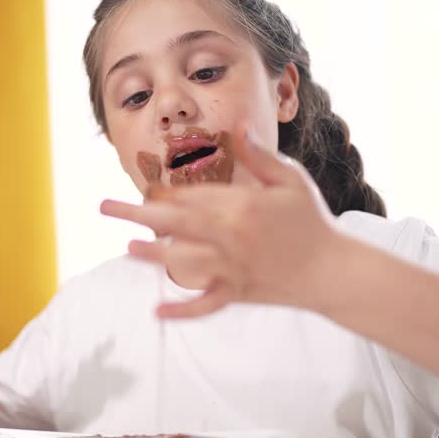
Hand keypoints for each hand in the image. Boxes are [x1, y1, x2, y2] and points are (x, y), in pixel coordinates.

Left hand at [100, 124, 345, 317]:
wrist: (333, 270)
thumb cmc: (312, 221)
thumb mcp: (290, 181)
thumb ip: (260, 155)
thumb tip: (238, 125)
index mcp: (242, 207)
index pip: (193, 195)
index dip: (166, 190)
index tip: (145, 185)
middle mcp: (231, 238)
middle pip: (175, 223)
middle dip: (138, 213)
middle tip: (105, 207)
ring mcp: (233, 268)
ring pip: (184, 262)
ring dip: (153, 255)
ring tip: (127, 248)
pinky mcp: (238, 293)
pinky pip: (206, 304)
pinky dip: (183, 310)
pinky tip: (158, 312)